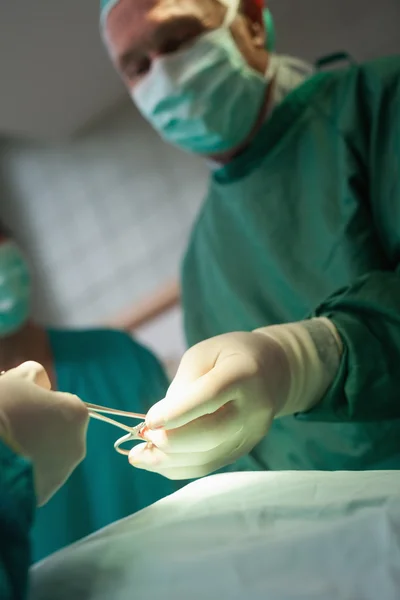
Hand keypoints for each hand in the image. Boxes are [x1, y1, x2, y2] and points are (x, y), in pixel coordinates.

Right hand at [0, 362, 87, 504]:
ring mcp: (63, 473)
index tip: (21, 405)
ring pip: (50, 455)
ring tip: (8, 446)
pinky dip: (26, 471)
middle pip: (59, 430)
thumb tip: (40, 385)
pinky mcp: (45, 495)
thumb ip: (34, 374)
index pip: (62, 402)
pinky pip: (38, 476)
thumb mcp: (17, 378)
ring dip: (34, 450)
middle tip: (13, 425)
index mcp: (77, 413)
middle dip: (40, 427)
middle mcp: (78, 444)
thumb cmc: (4, 409)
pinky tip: (8, 464)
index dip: (41, 401)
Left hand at [129, 319, 341, 479]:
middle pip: (210, 434)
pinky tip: (156, 461)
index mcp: (244, 374)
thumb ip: (183, 385)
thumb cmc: (231, 356)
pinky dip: (178, 467)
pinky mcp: (244, 449)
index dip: (177, 412)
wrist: (274, 371)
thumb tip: (159, 422)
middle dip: (170, 440)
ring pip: (207, 457)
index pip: (210, 396)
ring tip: (138, 456)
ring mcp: (252, 434)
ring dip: (167, 461)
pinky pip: (208, 466)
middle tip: (143, 435)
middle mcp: (253, 408)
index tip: (148, 421)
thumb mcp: (204, 354)